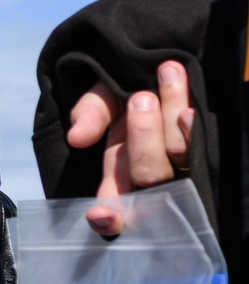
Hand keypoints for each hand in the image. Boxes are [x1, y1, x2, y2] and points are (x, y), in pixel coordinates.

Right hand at [66, 61, 193, 237]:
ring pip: (176, 155)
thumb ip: (90, 113)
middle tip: (141, 97)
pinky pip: (202, 146)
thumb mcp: (104, 96)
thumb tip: (77, 138)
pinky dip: (191, 129)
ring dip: (167, 119)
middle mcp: (151, 173)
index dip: (107, 218)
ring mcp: (183, 163)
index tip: (101, 215)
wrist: (168, 65)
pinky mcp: (208, 149)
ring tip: (167, 74)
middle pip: (148, 176)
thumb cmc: (130, 85)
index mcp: (118, 169)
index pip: (112, 205)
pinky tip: (188, 111)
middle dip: (144, 137)